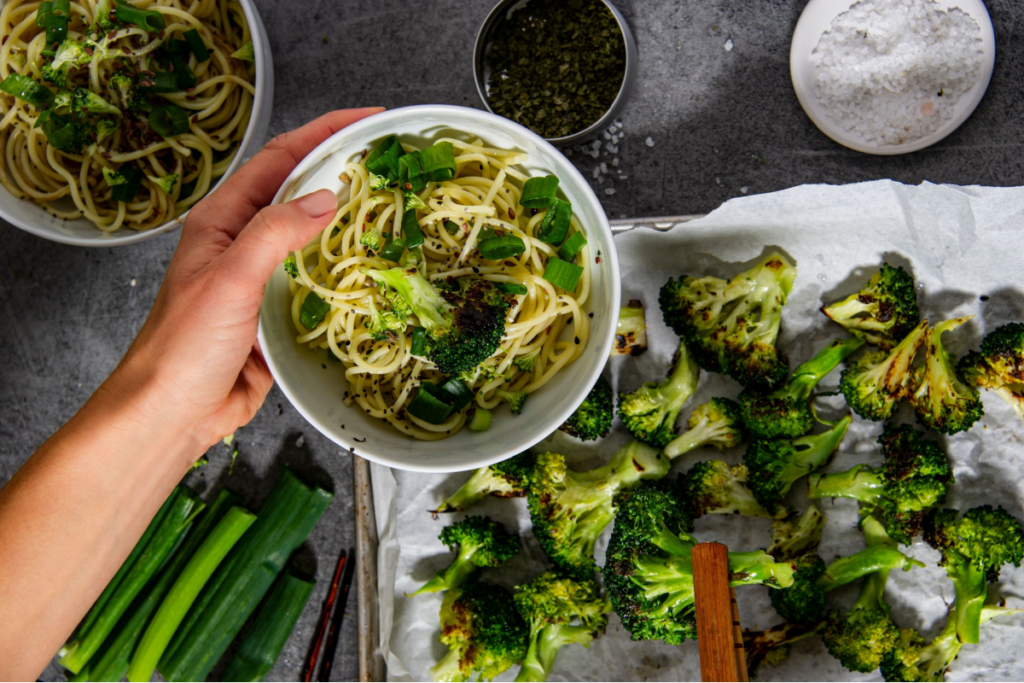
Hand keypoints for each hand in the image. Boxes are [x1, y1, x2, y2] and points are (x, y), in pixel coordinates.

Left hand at [115, 107, 382, 450]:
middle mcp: (243, 241)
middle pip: (298, 190)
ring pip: (312, 236)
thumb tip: (326, 197)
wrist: (171, 412)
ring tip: (392, 208)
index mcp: (222, 219)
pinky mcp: (278, 312)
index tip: (368, 119)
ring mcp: (262, 277)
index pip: (279, 158)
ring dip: (348, 221)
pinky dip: (346, 269)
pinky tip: (373, 269)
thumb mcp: (230, 279)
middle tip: (390, 161)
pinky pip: (318, 280)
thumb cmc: (185, 346)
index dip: (323, 132)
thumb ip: (275, 233)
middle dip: (341, 169)